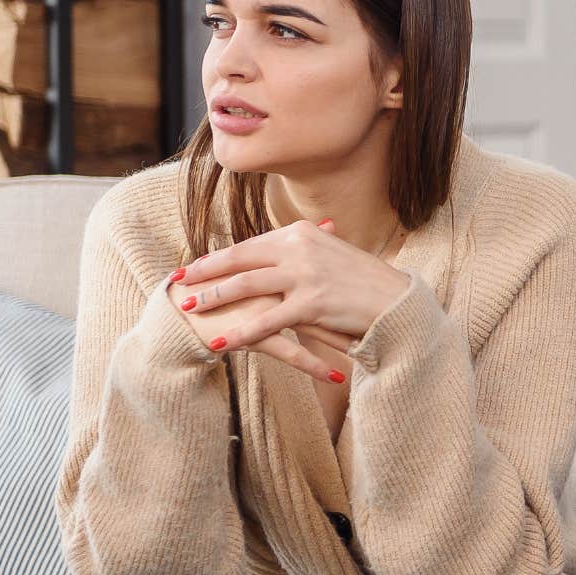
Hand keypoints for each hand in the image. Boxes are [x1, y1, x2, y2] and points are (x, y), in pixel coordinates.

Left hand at [167, 218, 407, 381]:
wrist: (396, 302)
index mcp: (302, 233)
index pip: (250, 245)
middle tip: (179, 282)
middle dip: (205, 272)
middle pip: (240, 259)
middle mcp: (300, 248)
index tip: (196, 266)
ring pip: (247, 285)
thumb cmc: (366, 283)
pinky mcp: (312, 303)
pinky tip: (221, 342)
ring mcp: (305, 275)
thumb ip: (302, 252)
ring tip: (190, 308)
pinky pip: (267, 320)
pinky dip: (240, 332)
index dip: (219, 257)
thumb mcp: (332, 255)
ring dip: (214, 298)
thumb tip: (273, 254)